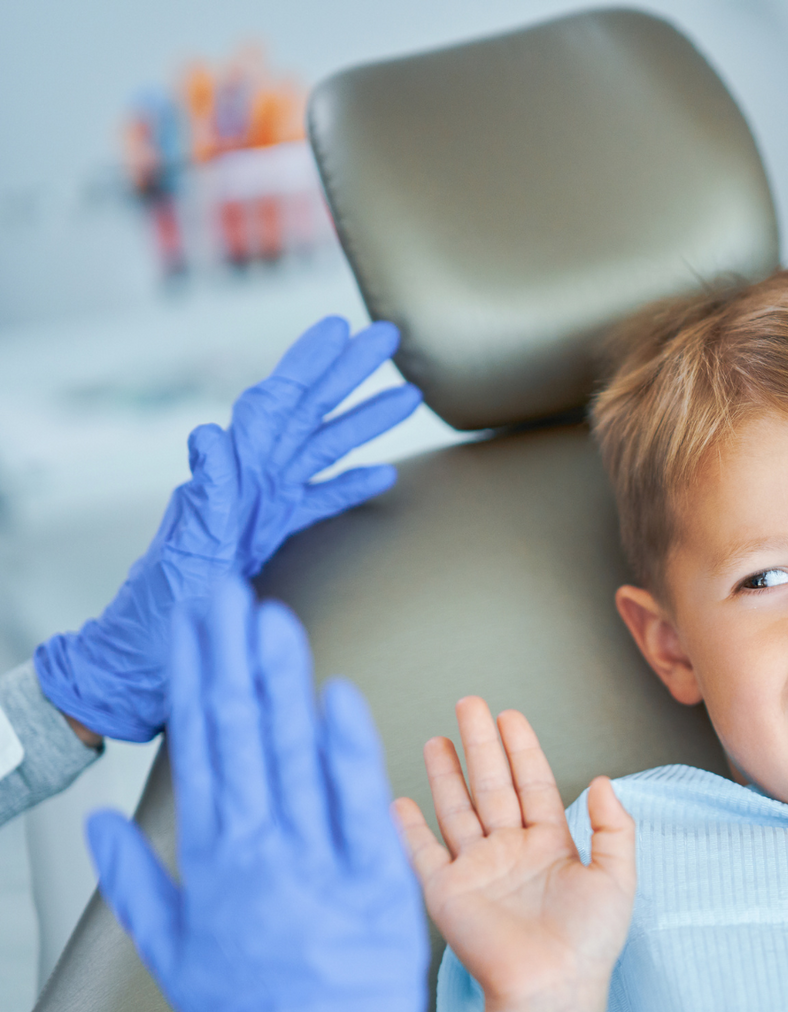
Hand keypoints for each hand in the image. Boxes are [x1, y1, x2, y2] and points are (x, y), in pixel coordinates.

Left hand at [36, 316, 421, 742]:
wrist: (141, 666)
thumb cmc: (160, 620)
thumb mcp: (187, 557)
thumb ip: (207, 497)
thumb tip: (211, 435)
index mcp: (233, 482)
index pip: (276, 408)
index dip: (308, 366)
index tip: (340, 330)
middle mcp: (249, 486)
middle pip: (306, 415)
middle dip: (346, 375)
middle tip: (386, 339)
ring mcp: (261, 511)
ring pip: (320, 452)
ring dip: (361, 422)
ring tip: (406, 395)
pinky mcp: (268, 541)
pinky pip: (318, 502)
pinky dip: (350, 484)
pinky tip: (384, 476)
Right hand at [85, 576, 428, 1011]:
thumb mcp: (171, 953)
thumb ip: (135, 881)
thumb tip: (101, 825)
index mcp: (214, 861)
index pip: (205, 746)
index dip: (202, 679)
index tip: (200, 627)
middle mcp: (260, 853)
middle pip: (244, 736)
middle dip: (234, 660)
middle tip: (229, 596)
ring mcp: (316, 865)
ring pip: (296, 758)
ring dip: (284, 685)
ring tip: (273, 623)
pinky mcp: (372, 885)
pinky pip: (357, 808)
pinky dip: (346, 754)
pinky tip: (337, 701)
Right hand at [396, 698, 635, 1010]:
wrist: (551, 987)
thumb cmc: (588, 943)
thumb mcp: (617, 877)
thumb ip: (615, 827)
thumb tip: (605, 781)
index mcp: (550, 847)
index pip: (533, 785)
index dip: (522, 750)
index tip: (510, 716)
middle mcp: (510, 853)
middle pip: (492, 786)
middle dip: (480, 745)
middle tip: (470, 704)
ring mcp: (476, 871)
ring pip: (458, 810)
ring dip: (446, 775)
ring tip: (437, 739)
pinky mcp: (447, 893)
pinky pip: (422, 853)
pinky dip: (408, 828)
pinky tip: (398, 801)